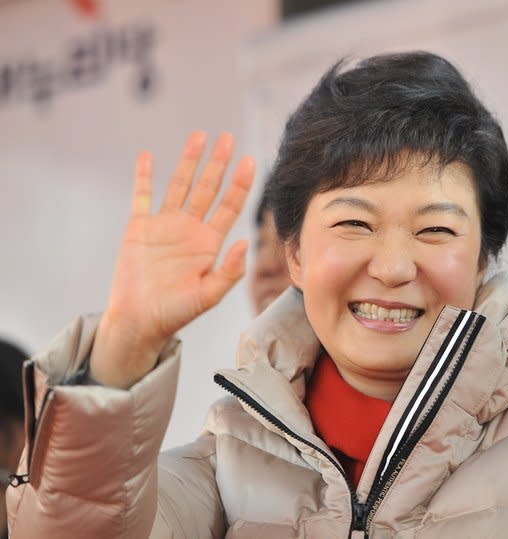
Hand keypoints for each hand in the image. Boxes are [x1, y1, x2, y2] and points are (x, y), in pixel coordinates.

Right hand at [91, 132, 255, 387]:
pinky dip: (145, 176)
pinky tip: (149, 156)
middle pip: (208, 188)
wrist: (140, 321)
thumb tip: (245, 242)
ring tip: (199, 136)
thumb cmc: (176, 313)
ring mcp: (165, 225)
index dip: (240, 184)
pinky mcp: (140, 227)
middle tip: (228, 137)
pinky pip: (142, 196)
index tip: (251, 161)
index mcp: (210, 243)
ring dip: (189, 162)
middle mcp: (190, 229)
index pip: (230, 206)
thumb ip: (229, 270)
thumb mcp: (208, 295)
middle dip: (218, 163)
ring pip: (180, 185)